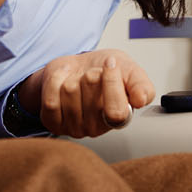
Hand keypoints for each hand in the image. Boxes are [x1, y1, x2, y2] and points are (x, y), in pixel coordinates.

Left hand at [18, 49, 154, 137]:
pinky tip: (63, 82)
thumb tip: (141, 99)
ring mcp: (74, 128)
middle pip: (89, 93)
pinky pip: (50, 99)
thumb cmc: (105, 70)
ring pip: (68, 92)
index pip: (116, 111)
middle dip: (90, 74)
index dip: (111, 82)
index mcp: (120, 118)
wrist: (77, 67)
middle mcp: (98, 128)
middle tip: (93, 74)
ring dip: (72, 76)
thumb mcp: (129, 69)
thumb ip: (141, 84)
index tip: (110, 63)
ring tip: (78, 79)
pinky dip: (55, 80)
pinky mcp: (54, 123)